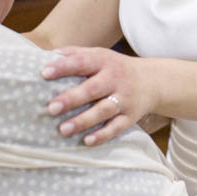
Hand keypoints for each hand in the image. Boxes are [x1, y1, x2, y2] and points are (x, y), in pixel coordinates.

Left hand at [42, 47, 157, 146]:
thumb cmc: (115, 68)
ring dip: (83, 120)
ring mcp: (124, 99)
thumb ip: (75, 54)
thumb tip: (47, 55)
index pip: (82, 62)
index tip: (44, 73)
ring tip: (63, 129)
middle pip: (93, 89)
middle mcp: (115, 79)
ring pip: (103, 111)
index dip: (63, 67)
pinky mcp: (130, 116)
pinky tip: (87, 141)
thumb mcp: (99, 55)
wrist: (152, 81)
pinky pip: (116, 127)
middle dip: (72, 99)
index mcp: (104, 61)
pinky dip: (102, 135)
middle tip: (51, 108)